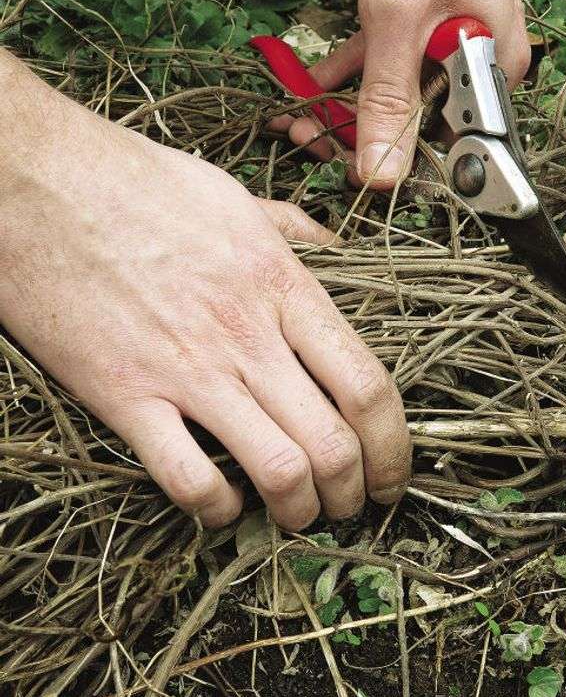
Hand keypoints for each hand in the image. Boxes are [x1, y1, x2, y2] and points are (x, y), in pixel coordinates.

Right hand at [0, 55, 410, 528]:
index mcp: (281, 285)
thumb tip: (335, 251)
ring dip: (299, 509)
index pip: (366, 382)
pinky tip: (222, 505)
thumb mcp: (235, 196)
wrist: (38, 182)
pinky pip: (188, 478)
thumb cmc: (135, 182)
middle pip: (334, 440)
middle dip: (354, 491)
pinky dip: (216, 508)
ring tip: (298, 515)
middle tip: (351, 506)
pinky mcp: (124, 395)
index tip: (393, 472)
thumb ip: (294, 233)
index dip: (395, 444)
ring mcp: (186, 369)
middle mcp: (245, 334)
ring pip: (278, 470)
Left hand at [274, 0, 529, 188]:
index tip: (334, 166)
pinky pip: (393, 54)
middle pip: (417, 117)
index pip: (444, 141)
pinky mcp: (434, 10)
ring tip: (294, 112)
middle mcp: (483, 54)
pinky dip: (354, 65)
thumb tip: (381, 176)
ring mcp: (457, 31)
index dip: (387, 159)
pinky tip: (312, 78)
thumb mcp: (396, 13)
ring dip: (345, 101)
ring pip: (398, 87)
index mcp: (494, 64)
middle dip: (354, 130)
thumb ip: (388, 97)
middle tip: (300, 135)